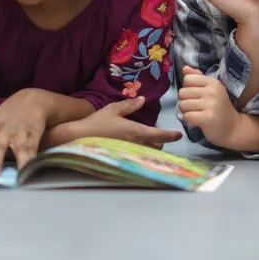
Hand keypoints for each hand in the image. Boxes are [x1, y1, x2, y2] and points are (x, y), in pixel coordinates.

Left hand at [0, 89, 48, 175]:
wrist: (33, 99)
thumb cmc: (9, 115)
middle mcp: (5, 131)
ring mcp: (21, 133)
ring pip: (20, 149)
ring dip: (19, 162)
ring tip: (19, 177)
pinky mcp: (35, 135)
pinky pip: (34, 150)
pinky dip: (33, 160)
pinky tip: (33, 170)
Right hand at [66, 97, 182, 149]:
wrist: (79, 139)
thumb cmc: (97, 123)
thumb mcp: (113, 110)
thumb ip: (129, 105)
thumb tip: (142, 99)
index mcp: (136, 131)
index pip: (159, 135)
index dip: (171, 135)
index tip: (178, 135)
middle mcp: (136, 145)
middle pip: (156, 147)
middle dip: (160, 142)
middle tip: (158, 135)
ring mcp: (130, 154)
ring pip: (148, 153)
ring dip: (151, 149)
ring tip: (147, 142)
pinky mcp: (123, 159)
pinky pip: (138, 158)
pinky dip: (142, 154)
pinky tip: (136, 150)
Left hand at [178, 67, 242, 148]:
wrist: (233, 127)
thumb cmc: (219, 107)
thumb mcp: (210, 89)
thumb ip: (197, 78)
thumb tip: (185, 68)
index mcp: (212, 82)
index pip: (188, 79)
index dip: (187, 88)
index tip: (195, 96)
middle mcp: (212, 91)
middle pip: (182, 92)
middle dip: (185, 101)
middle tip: (195, 107)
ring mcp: (210, 104)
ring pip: (182, 105)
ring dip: (186, 111)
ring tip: (196, 113)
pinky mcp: (208, 118)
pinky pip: (187, 116)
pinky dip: (189, 120)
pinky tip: (197, 120)